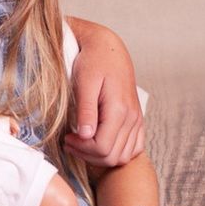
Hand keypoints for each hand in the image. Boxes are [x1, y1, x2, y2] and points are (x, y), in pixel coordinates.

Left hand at [62, 26, 144, 166]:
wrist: (109, 48)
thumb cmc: (93, 62)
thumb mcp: (84, 83)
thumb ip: (86, 110)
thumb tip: (85, 135)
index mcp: (119, 109)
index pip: (102, 147)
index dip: (81, 149)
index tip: (67, 138)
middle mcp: (132, 118)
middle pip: (112, 156)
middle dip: (88, 154)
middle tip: (70, 141)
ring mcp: (137, 120)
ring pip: (123, 157)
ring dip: (100, 156)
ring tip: (81, 142)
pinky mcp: (137, 120)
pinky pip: (133, 148)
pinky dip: (116, 152)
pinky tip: (98, 142)